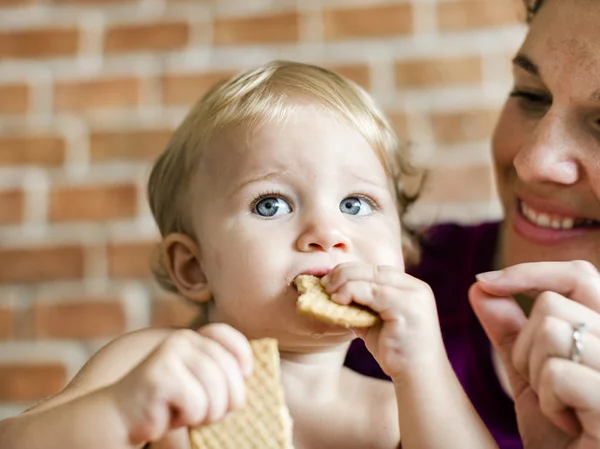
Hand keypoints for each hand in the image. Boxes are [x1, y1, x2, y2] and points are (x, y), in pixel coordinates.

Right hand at [108, 324, 252, 444]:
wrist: (121, 417)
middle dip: (226, 402)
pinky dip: (188, 418)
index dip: (243, 362)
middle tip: (206, 412)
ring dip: (207, 413)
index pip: (233, 340)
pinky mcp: (160, 375)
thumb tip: (249, 374)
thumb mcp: (199, 383)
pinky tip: (169, 414)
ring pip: (216, 391)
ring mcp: (170, 354)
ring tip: (186, 413)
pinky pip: (197, 404)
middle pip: (230, 373)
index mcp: (193, 338)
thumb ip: (220, 372)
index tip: (241, 379)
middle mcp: (183, 339)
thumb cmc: (168, 404)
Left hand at [322, 262, 444, 379]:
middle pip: (372, 269)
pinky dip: (351, 292)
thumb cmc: (396, 352)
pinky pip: (372, 292)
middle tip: (324, 283)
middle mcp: (414, 287)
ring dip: (345, 282)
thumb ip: (360, 307)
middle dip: (344, 273)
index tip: (329, 279)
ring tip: (328, 292)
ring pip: (371, 278)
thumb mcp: (375, 323)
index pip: (375, 270)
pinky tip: (338, 300)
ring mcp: (413, 295)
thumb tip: (331, 297)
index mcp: (409, 287)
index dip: (350, 271)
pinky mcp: (407, 306)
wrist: (420, 377)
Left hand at [470, 260, 599, 448]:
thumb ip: (511, 330)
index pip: (580, 276)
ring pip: (553, 333)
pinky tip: (569, 427)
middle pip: (553, 305)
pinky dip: (548, 402)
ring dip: (536, 374)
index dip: (530, 273)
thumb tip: (481, 286)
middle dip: (527, 345)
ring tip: (559, 407)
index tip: (486, 282)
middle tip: (544, 386)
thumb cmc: (560, 434)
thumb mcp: (530, 374)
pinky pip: (559, 374)